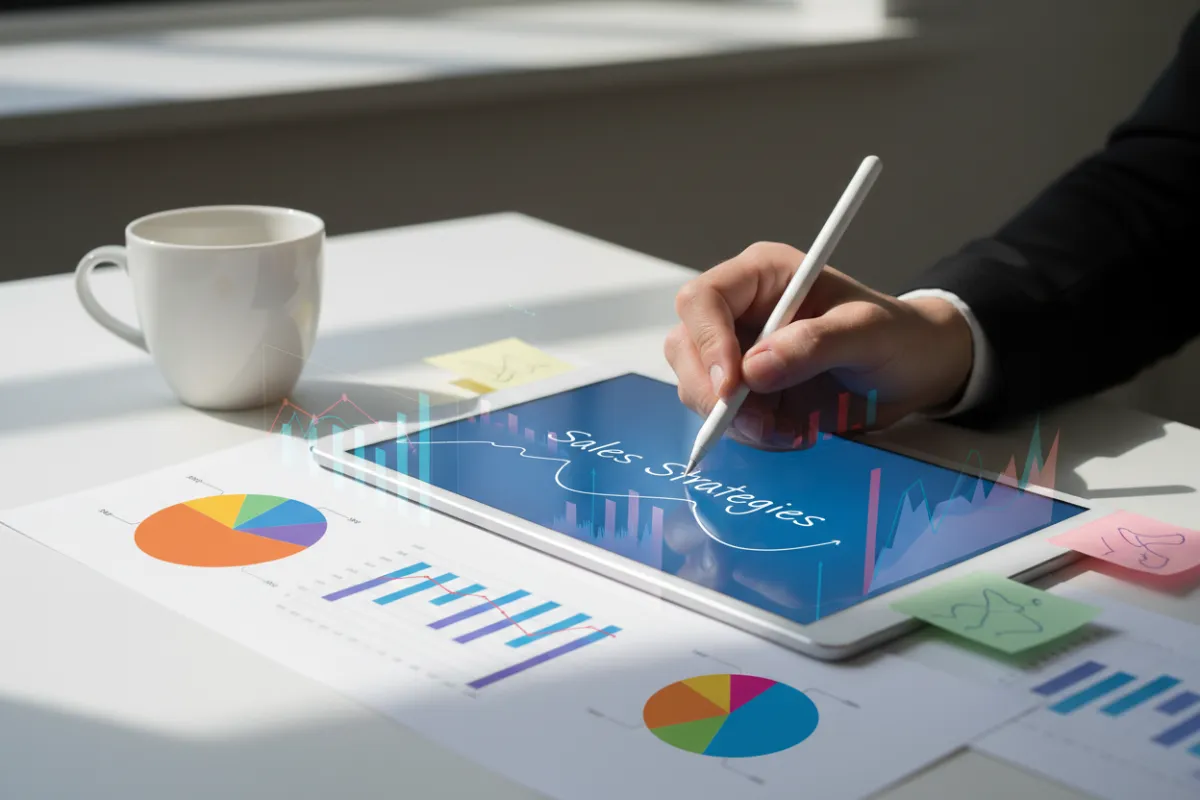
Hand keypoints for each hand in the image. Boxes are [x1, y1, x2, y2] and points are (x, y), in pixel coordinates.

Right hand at [664, 241, 973, 447]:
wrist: (915, 373)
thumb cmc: (898, 337)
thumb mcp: (869, 333)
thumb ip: (814, 344)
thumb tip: (754, 368)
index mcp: (763, 276)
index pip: (704, 299)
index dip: (708, 342)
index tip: (733, 385)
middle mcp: (740, 311)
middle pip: (686, 347)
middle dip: (714, 392)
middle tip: (759, 422)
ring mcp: (738, 352)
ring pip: (697, 387)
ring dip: (736, 420)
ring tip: (791, 430)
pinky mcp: (746, 391)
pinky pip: (722, 417)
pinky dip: (751, 434)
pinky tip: (792, 433)